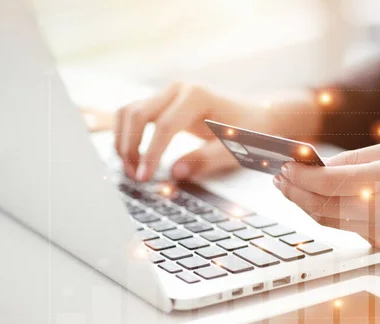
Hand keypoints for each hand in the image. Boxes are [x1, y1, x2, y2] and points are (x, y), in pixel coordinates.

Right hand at [114, 83, 321, 181]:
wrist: (257, 115)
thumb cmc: (248, 132)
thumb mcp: (233, 148)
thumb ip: (205, 160)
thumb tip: (175, 173)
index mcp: (197, 96)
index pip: (164, 125)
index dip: (151, 153)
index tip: (145, 177)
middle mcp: (178, 89)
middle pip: (138, 114)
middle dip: (130, 147)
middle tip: (134, 176)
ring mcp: (168, 93)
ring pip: (129, 111)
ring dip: (123, 140)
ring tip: (130, 169)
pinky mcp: (162, 102)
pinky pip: (134, 114)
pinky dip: (126, 134)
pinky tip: (130, 157)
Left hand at [273, 140, 379, 252]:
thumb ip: (357, 158)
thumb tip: (322, 165)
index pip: (325, 181)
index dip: (298, 174)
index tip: (283, 164)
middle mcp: (377, 210)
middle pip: (317, 204)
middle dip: (291, 190)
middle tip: (276, 177)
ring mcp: (378, 232)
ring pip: (325, 220)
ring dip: (300, 204)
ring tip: (285, 188)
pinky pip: (341, 229)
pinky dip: (320, 215)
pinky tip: (310, 202)